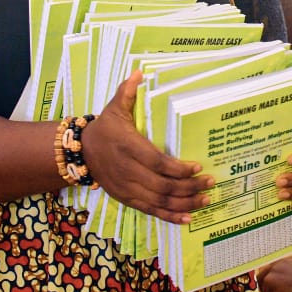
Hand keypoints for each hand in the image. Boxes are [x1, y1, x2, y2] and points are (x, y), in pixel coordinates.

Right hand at [82, 71, 212, 223]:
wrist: (81, 153)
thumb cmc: (104, 129)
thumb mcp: (114, 108)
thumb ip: (127, 93)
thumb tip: (139, 73)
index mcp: (128, 147)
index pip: (156, 162)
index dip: (178, 168)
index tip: (198, 166)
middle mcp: (128, 171)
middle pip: (162, 185)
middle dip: (188, 187)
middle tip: (210, 182)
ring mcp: (127, 188)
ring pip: (159, 201)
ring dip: (184, 203)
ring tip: (205, 200)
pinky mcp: (127, 199)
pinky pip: (150, 210)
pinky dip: (169, 216)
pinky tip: (187, 218)